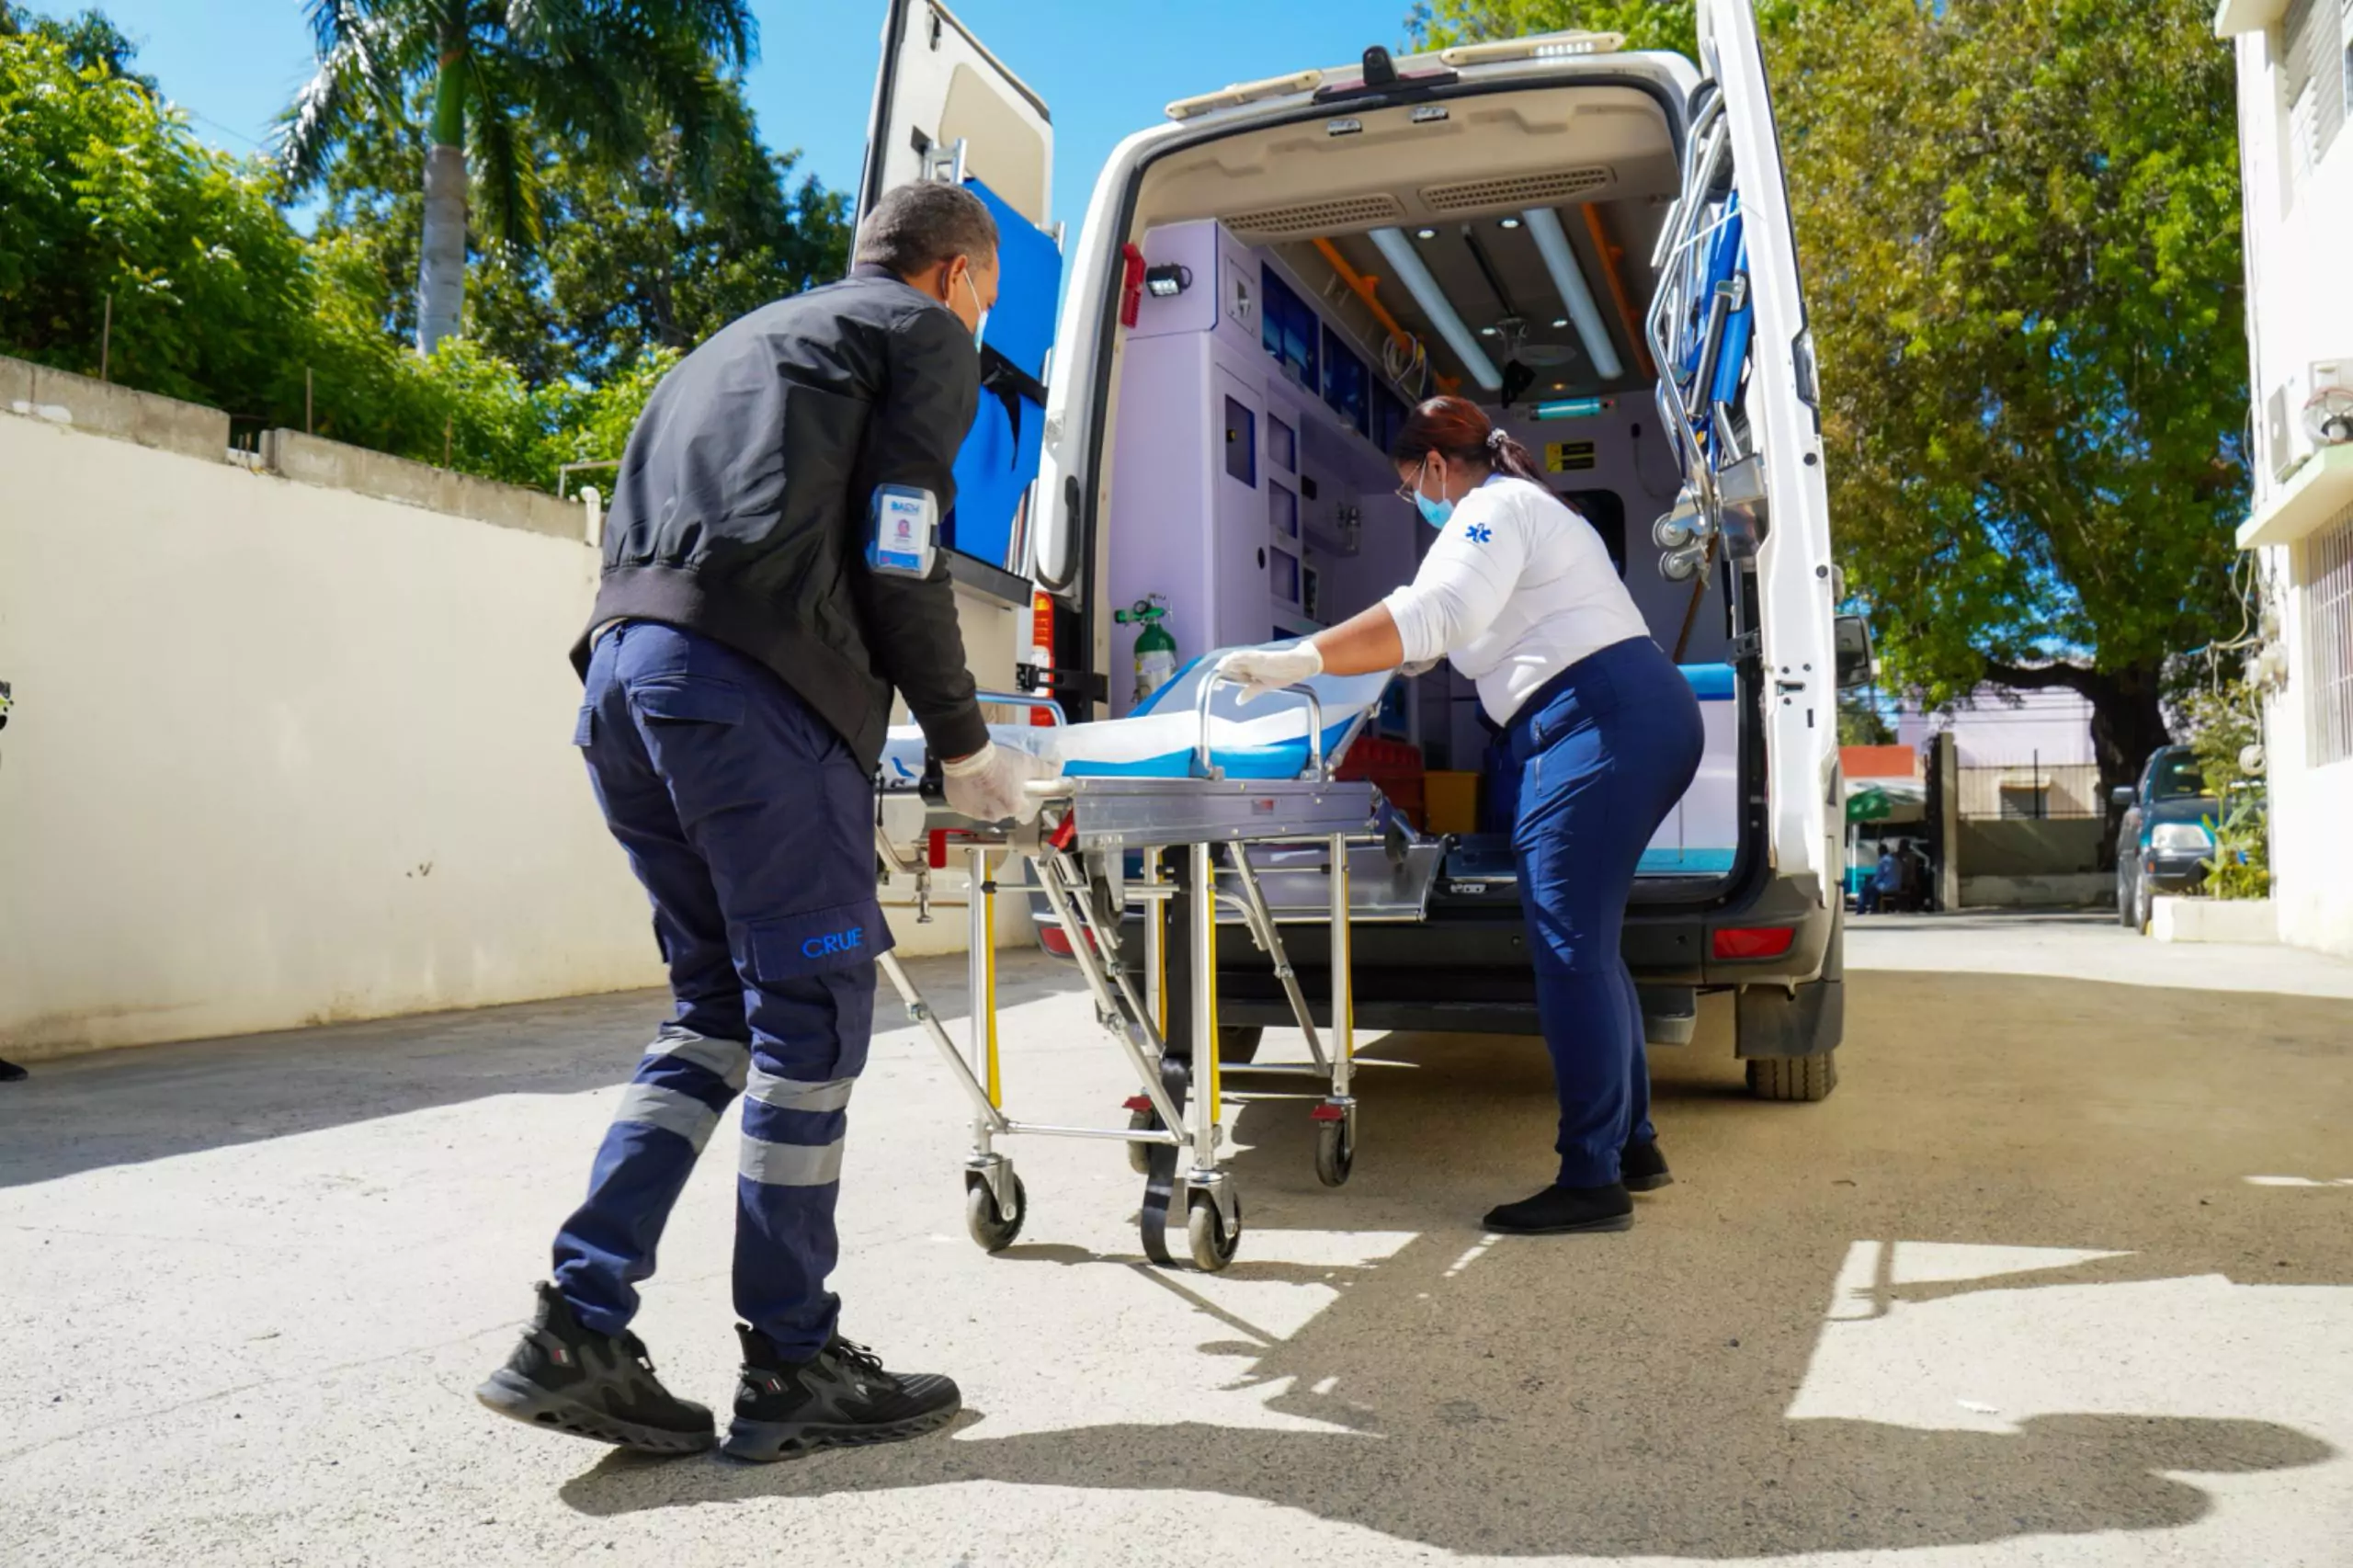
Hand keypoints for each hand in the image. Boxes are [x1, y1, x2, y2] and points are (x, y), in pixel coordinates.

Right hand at [939, 742, 1059, 823]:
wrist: (968, 755)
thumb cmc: (999, 761)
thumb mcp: (1026, 763)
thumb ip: (1045, 769)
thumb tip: (1060, 767)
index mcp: (1013, 807)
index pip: (1021, 805)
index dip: (1018, 793)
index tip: (1013, 782)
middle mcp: (994, 815)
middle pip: (1002, 808)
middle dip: (1001, 797)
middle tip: (996, 779)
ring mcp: (974, 813)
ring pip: (983, 808)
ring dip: (984, 799)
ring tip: (982, 780)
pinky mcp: (958, 807)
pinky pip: (966, 805)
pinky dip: (968, 797)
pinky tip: (969, 783)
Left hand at [1214, 642, 1323, 705]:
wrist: (1299, 664)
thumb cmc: (1283, 673)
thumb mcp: (1264, 686)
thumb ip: (1251, 691)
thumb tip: (1238, 700)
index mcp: (1249, 667)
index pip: (1231, 669)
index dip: (1221, 676)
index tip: (1216, 687)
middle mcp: (1249, 661)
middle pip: (1229, 663)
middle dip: (1219, 671)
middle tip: (1214, 684)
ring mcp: (1254, 658)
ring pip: (1234, 658)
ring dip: (1224, 665)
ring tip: (1217, 674)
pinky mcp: (1260, 657)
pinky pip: (1244, 656)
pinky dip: (1234, 660)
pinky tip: (1228, 666)